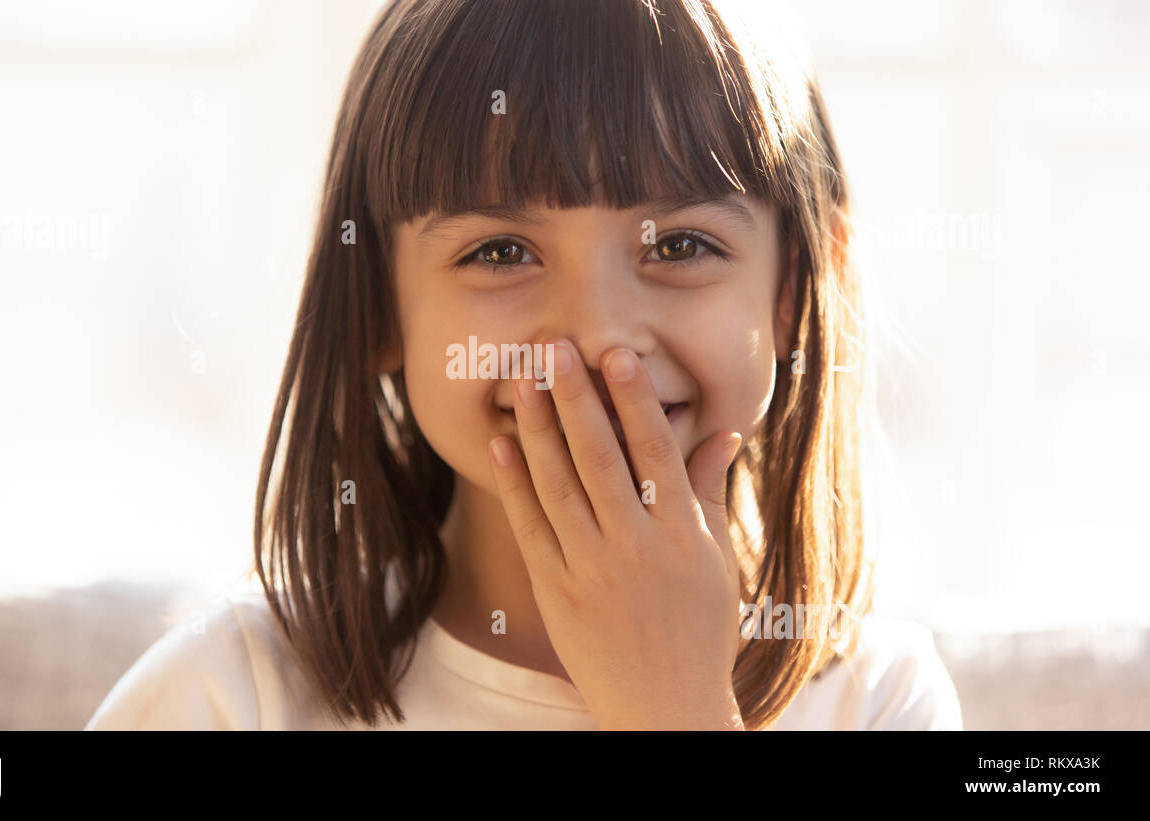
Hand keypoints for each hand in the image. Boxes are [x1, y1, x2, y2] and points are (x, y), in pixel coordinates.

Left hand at [487, 338, 744, 729]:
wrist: (665, 708)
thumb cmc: (700, 630)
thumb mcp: (717, 562)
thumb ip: (708, 493)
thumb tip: (723, 432)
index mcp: (682, 535)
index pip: (656, 452)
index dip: (634, 400)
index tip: (617, 355)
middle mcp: (636, 547)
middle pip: (600, 458)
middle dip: (576, 398)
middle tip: (555, 348)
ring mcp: (592, 570)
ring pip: (559, 485)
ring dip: (537, 428)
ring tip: (522, 380)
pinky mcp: (556, 593)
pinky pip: (531, 528)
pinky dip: (515, 484)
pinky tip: (503, 445)